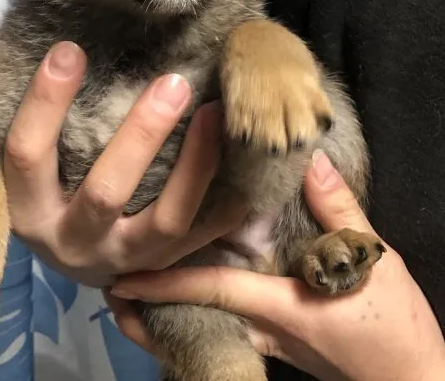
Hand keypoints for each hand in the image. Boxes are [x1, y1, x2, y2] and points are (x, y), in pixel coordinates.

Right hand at [4, 41, 245, 286]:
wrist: (76, 258)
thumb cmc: (53, 191)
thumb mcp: (38, 165)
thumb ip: (48, 124)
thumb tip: (67, 49)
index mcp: (28, 210)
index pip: (28, 155)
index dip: (45, 103)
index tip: (70, 50)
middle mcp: (72, 242)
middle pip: (106, 193)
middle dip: (143, 135)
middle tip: (174, 82)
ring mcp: (122, 260)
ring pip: (165, 220)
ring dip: (194, 164)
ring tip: (213, 112)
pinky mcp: (161, 269)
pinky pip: (203, 238)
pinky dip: (225, 204)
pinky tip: (239, 162)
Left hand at [108, 151, 444, 380]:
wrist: (411, 379)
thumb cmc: (391, 325)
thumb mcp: (374, 260)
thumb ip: (339, 210)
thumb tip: (309, 161)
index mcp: (277, 305)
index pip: (210, 288)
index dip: (164, 281)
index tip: (122, 276)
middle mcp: (262, 328)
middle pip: (193, 315)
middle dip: (149, 307)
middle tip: (110, 283)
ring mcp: (269, 342)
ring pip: (206, 325)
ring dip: (169, 312)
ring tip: (133, 295)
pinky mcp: (280, 345)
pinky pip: (228, 328)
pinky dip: (199, 315)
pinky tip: (190, 299)